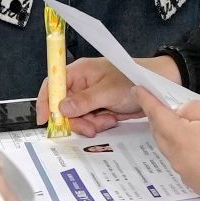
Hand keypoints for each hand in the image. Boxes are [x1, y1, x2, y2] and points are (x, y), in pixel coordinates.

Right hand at [39, 56, 175, 134]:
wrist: (155, 87)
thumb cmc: (133, 80)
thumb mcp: (108, 91)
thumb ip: (84, 101)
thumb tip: (61, 108)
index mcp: (80, 72)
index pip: (53, 84)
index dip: (45, 101)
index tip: (44, 120)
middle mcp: (82, 84)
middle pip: (64, 107)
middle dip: (76, 120)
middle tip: (90, 128)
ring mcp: (90, 97)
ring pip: (77, 117)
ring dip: (90, 123)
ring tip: (107, 120)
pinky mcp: (99, 107)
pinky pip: (90, 120)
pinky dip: (99, 124)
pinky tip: (111, 120)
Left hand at [133, 90, 199, 200]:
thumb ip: (194, 109)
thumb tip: (180, 113)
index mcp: (181, 138)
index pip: (157, 115)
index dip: (147, 101)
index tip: (138, 90)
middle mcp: (177, 159)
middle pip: (159, 135)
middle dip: (157, 119)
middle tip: (161, 106)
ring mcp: (185, 174)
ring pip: (169, 150)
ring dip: (170, 136)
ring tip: (184, 126)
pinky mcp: (195, 185)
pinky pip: (181, 163)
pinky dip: (182, 151)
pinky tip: (198, 148)